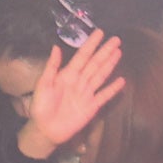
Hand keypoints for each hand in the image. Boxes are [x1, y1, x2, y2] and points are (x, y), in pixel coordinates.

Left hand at [14, 32, 126, 156]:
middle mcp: (79, 81)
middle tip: (116, 39)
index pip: (82, 56)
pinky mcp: (92, 107)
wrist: (45, 130)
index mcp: (67, 74)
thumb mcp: (43, 85)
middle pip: (95, 63)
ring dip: (110, 64)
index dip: (91, 44)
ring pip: (100, 76)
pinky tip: (121, 81)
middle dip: (105, 51)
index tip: (100, 32)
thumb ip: (51, 67)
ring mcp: (87, 94)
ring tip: (118, 52)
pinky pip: (104, 96)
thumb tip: (56, 46)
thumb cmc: (41, 106)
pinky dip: (113, 89)